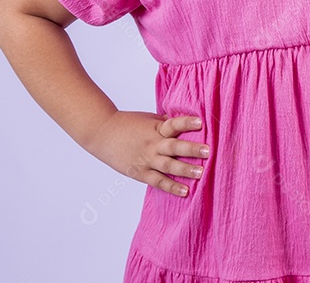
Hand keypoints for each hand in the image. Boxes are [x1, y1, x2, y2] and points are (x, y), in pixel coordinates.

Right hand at [85, 110, 209, 196]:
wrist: (102, 133)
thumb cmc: (127, 123)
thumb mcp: (148, 119)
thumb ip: (166, 123)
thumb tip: (186, 122)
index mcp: (156, 128)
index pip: (173, 124)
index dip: (187, 122)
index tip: (201, 122)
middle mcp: (152, 144)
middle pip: (174, 147)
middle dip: (192, 150)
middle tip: (208, 151)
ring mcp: (146, 159)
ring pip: (168, 166)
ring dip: (185, 170)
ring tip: (201, 173)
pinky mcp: (140, 173)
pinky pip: (158, 181)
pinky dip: (171, 187)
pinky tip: (185, 191)